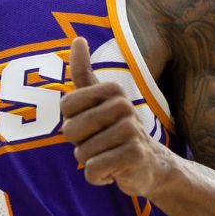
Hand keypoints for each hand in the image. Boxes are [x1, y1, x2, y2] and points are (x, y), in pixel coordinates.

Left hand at [61, 37, 173, 197]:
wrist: (148, 165)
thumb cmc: (115, 130)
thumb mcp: (99, 100)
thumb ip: (83, 72)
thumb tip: (77, 38)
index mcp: (113, 90)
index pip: (66, 107)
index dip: (71, 121)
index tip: (91, 124)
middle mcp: (124, 106)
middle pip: (71, 130)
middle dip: (79, 144)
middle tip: (101, 144)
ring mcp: (132, 130)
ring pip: (82, 153)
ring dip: (89, 162)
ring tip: (109, 156)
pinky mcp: (135, 155)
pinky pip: (94, 169)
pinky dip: (98, 177)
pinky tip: (113, 171)